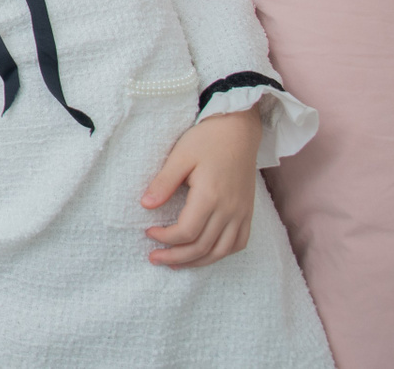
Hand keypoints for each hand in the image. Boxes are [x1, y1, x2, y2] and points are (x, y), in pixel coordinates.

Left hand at [142, 107, 263, 267]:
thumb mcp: (179, 157)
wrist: (238, 130)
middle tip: (154, 258)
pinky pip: (239, 243)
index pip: (187, 231)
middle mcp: (230, 210)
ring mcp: (242, 213)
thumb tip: (145, 206)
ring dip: (198, 262)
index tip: (148, 232)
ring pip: (221, 251)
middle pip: (203, 247)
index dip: (165, 238)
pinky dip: (220, 253)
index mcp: (211, 196)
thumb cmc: (207, 140)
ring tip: (175, 263)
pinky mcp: (248, 212)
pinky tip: (204, 254)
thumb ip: (163, 183)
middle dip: (176, 256)